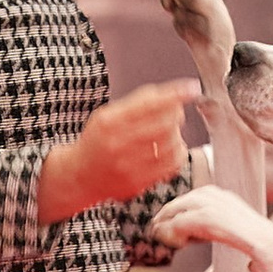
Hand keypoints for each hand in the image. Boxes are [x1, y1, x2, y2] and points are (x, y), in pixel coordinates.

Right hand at [39, 79, 200, 222]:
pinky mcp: (139, 183)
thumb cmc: (97, 142)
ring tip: (168, 132)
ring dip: (177, 134)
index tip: (191, 89)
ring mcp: (128, 166)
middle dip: (176, 114)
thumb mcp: (107, 114)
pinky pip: (172, 165)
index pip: (149, 104)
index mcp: (109, 122)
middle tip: (174, 113)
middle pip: (164, 123)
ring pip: (171, 144)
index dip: (175, 94)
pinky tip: (171, 149)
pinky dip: (178, 152)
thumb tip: (171, 93)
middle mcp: (117, 144)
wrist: (80, 175)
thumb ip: (137, 102)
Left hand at [146, 182, 272, 270]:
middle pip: (183, 200)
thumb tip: (252, 267)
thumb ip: (249, 252)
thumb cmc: (271, 253)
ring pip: (178, 209)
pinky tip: (174, 244)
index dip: (181, 211)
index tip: (172, 227)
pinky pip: (180, 223)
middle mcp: (219, 195)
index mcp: (228, 198)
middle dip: (168, 214)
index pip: (196, 197)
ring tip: (159, 236)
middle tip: (157, 229)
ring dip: (167, 224)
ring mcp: (213, 204)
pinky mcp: (207, 217)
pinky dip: (172, 233)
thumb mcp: (254, 247)